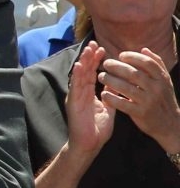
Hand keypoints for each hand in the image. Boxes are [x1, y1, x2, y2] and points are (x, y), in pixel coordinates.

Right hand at [65, 40, 113, 155]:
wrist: (89, 143)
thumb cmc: (97, 129)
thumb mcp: (108, 109)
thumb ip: (110, 96)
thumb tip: (114, 83)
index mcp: (88, 93)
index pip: (92, 73)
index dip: (96, 61)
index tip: (102, 49)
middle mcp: (80, 92)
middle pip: (85, 71)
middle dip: (89, 57)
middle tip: (94, 43)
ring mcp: (76, 96)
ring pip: (79, 75)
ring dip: (83, 62)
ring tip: (87, 50)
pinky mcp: (73, 102)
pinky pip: (75, 87)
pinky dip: (76, 76)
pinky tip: (79, 66)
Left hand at [99, 48, 179, 150]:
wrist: (170, 124)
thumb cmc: (162, 99)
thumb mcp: (164, 82)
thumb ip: (156, 64)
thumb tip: (144, 49)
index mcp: (162, 79)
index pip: (147, 63)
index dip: (133, 56)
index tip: (121, 55)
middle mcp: (157, 89)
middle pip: (134, 74)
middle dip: (117, 66)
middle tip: (106, 64)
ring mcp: (149, 102)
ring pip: (126, 87)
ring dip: (110, 80)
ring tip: (102, 76)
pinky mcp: (141, 113)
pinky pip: (122, 104)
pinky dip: (111, 98)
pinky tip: (103, 93)